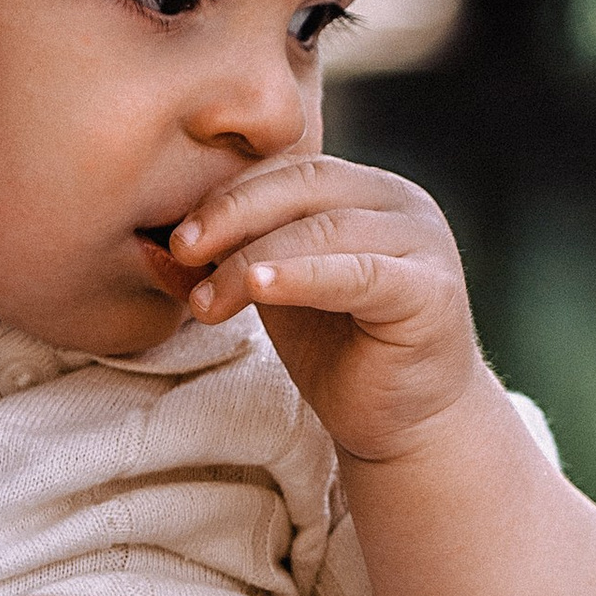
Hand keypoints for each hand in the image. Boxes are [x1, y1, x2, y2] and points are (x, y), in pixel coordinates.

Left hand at [173, 152, 483, 461]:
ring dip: (254, 259)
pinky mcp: (430, 291)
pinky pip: (358, 273)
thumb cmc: (341, 354)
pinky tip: (257, 289)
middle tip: (182, 251)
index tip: (176, 236)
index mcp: (366, 190)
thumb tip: (164, 243)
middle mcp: (402, 203)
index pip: (289, 170)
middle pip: (307, 184)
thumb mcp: (279, 292)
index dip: (229, 194)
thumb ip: (242, 254)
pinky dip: (301, 276)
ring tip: (209, 300)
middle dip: (234, 215)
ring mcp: (423, 243)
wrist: (404, 426)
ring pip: (325, 229)